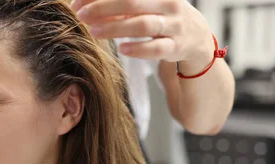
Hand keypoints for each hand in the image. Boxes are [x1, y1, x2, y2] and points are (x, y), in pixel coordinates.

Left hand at [71, 0, 214, 65]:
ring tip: (93, 31)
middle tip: (81, 15)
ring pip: (143, 25)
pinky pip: (157, 48)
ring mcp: (174, 26)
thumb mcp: (144, 6)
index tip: (77, 2)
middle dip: (103, 8)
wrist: (197, 38)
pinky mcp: (177, 47)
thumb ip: (118, 7)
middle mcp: (168, 4)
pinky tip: (122, 49)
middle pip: (132, 3)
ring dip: (116, 28)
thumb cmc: (163, 17)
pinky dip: (139, 48)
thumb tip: (85, 6)